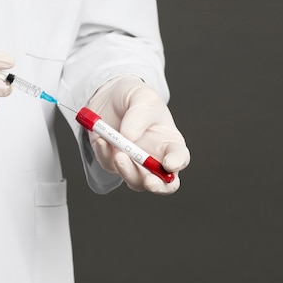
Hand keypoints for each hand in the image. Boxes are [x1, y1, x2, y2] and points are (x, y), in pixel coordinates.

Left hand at [85, 76, 189, 194]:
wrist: (108, 96)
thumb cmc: (134, 97)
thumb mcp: (141, 96)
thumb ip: (138, 115)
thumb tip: (129, 138)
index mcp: (170, 142)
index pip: (180, 158)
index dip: (177, 163)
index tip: (169, 163)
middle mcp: (155, 158)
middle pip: (163, 184)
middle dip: (158, 186)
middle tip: (149, 181)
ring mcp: (133, 163)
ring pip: (135, 181)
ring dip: (128, 172)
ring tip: (120, 154)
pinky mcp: (112, 162)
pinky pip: (109, 166)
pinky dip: (105, 155)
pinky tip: (102, 140)